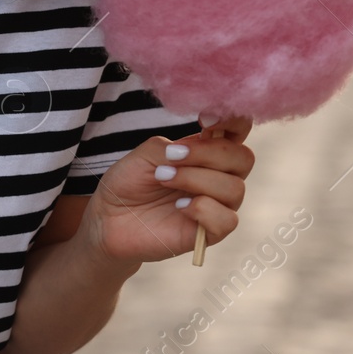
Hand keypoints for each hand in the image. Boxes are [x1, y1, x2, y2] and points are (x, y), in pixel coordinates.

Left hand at [81, 116, 254, 264]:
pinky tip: (179, 207)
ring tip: (163, 179)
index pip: (239, 131)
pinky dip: (203, 209)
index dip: (232, 121)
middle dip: (209, 153)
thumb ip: (172, 147)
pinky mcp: (210, 233)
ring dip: (196, 179)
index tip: (203, 120)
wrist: (109, 218)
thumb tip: (194, 148)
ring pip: (235, 188)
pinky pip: (228, 220)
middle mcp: (218, 177)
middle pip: (244, 158)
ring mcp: (217, 205)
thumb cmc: (129, 183)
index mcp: (207, 153)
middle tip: (172, 158)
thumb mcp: (145, 154)